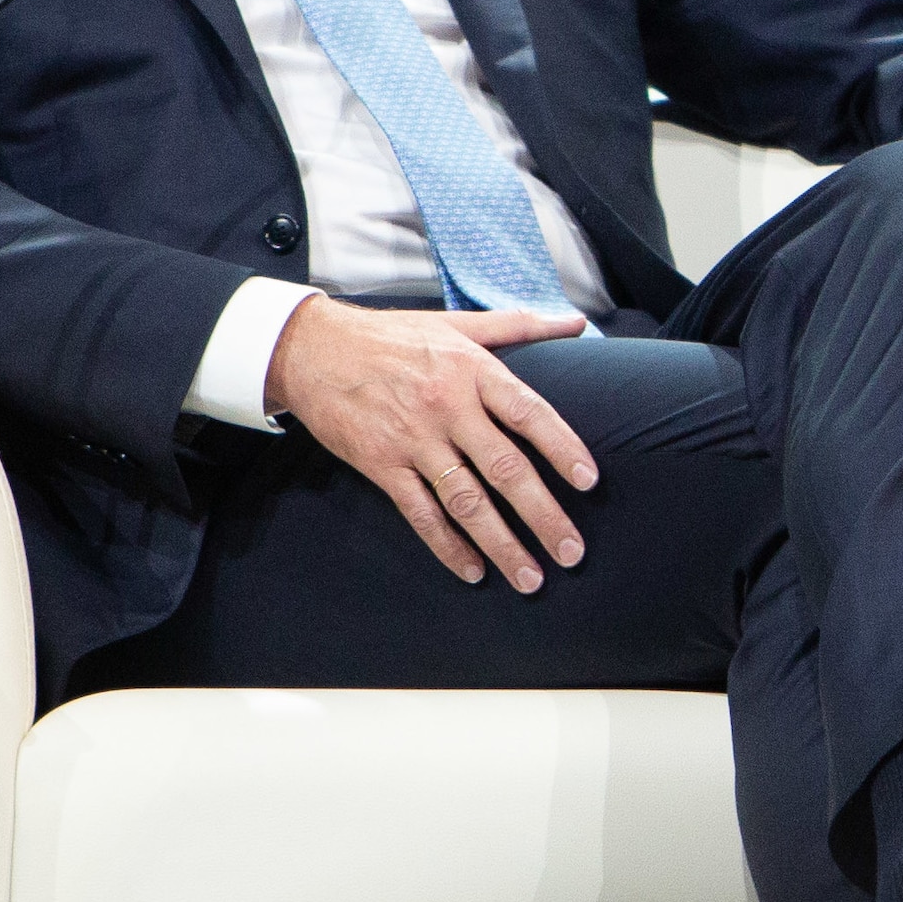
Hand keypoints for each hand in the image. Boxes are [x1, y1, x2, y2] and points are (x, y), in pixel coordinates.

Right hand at [266, 297, 599, 589]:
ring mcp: (414, 440)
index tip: (589, 482)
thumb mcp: (457, 323)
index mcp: (473, 371)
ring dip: (501, 544)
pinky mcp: (381, 464)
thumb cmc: (392, 336)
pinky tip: (472, 570)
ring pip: (466, 501)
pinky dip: (447, 546)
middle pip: (505, 468)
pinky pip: (421, 513)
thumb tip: (573, 324)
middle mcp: (448, 408)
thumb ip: (518, 326)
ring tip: (530, 578)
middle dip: (543, 515)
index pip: (530, 413)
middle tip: (571, 552)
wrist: (313, 348)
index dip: (563, 448)